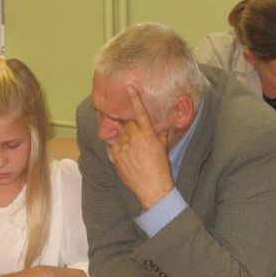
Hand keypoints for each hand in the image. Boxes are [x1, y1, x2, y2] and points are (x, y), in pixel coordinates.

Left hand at [108, 88, 174, 208]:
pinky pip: (112, 146)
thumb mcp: (163, 149)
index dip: (134, 99)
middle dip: (131, 127)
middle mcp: (134, 138)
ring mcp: (123, 147)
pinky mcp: (116, 157)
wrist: (153, 188)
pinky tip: (123, 153)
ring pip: (120, 134)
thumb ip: (160, 136)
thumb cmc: (161, 170)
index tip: (129, 88)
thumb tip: (162, 128)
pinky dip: (116, 147)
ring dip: (124, 138)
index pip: (140, 112)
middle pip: (128, 123)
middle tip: (135, 136)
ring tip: (131, 149)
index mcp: (148, 135)